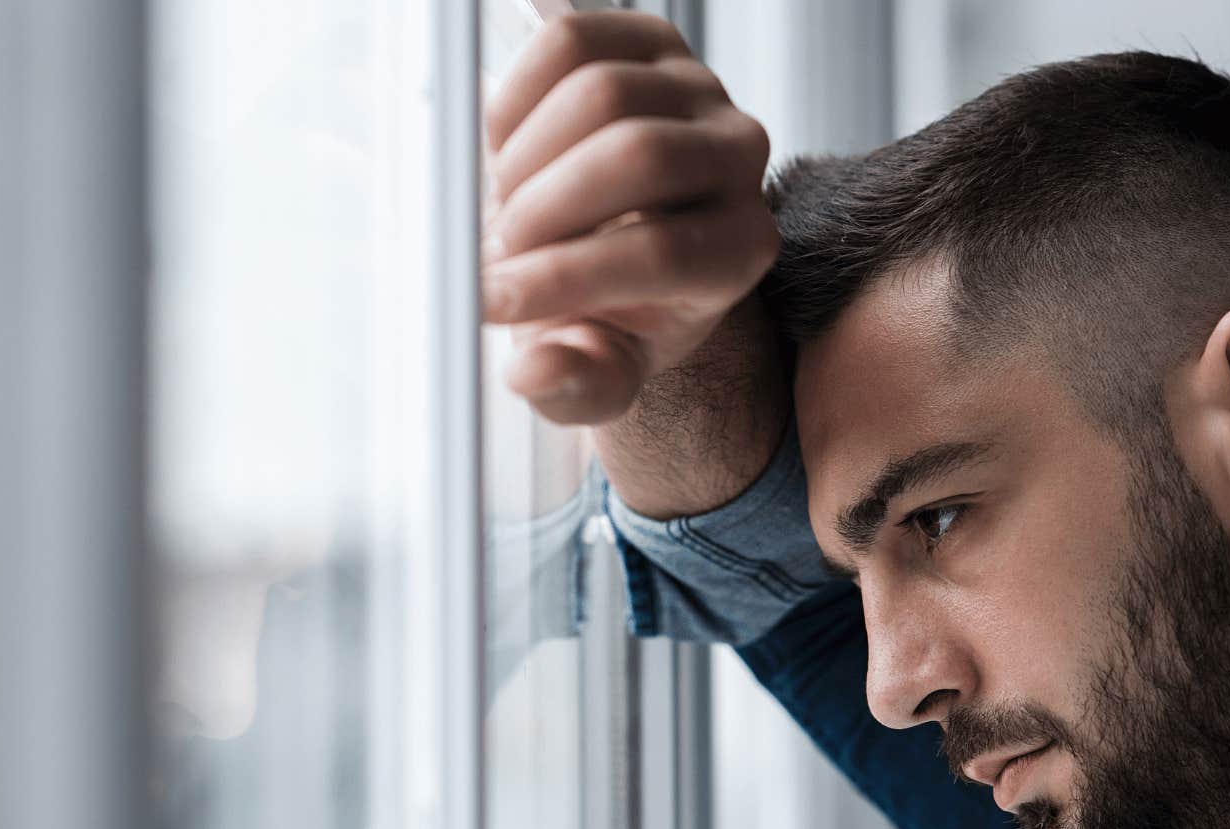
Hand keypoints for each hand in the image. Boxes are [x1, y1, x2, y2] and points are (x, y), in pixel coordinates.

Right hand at [483, 10, 777, 425]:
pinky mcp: (651, 42)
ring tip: (503, 211)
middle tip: (491, 253)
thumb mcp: (599, 371)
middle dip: (540, 210)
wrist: (613, 241)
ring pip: (599, 93)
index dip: (563, 278)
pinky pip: (570, 40)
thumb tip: (540, 370)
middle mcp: (741, 158)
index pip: (662, 253)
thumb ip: (577, 387)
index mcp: (742, 248)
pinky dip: (517, 97)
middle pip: (636, 155)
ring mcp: (701, 90)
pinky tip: (507, 152)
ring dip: (522, 160)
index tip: (487, 302)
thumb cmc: (611, 310)